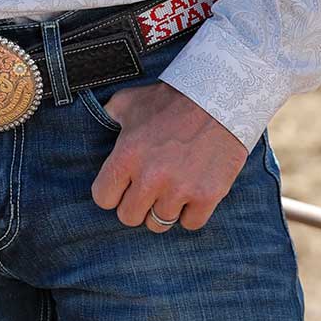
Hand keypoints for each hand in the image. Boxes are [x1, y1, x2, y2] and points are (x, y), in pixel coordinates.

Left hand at [90, 82, 246, 231]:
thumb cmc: (172, 100)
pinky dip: (190, 213)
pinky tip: (191, 195)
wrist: (220, 97)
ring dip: (162, 209)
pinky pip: (190, 224)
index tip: (123, 185)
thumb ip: (110, 114)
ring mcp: (180, 189)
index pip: (103, 198)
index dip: (112, 192)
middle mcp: (150, 177)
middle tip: (147, 189)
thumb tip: (100, 118)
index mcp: (127, 156)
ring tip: (171, 190)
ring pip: (159, 223)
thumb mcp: (130, 101)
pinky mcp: (207, 195)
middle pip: (128, 217)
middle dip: (135, 204)